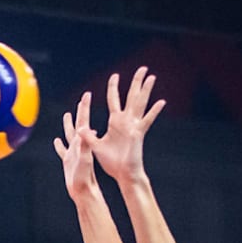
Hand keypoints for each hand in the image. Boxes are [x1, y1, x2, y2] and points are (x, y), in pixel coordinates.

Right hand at [53, 91, 101, 200]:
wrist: (84, 192)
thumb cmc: (85, 177)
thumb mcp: (85, 158)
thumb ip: (86, 144)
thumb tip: (89, 129)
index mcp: (82, 143)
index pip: (83, 121)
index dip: (84, 108)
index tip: (87, 95)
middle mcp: (78, 146)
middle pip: (78, 125)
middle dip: (79, 112)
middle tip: (81, 99)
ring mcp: (73, 153)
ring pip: (69, 135)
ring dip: (69, 125)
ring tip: (67, 115)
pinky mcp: (68, 161)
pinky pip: (62, 150)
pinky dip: (59, 145)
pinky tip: (56, 141)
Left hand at [89, 67, 164, 184]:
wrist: (122, 174)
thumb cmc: (111, 161)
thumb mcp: (96, 146)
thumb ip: (88, 136)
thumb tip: (80, 128)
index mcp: (115, 122)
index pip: (113, 100)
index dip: (113, 88)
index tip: (115, 75)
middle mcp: (126, 121)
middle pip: (132, 97)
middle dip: (136, 82)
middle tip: (143, 68)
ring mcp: (133, 126)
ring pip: (140, 103)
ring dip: (145, 90)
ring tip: (151, 77)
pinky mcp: (138, 134)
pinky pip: (146, 120)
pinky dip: (154, 112)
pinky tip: (161, 102)